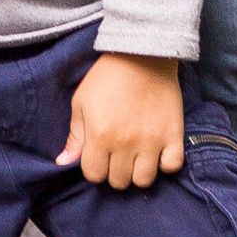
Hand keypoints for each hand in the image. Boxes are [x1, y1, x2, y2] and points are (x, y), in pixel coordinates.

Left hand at [58, 51, 185, 189]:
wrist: (142, 55)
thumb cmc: (107, 77)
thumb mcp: (82, 102)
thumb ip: (75, 136)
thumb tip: (63, 162)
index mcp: (100, 136)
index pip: (94, 175)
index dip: (94, 168)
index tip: (99, 157)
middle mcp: (125, 143)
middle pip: (118, 181)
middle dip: (114, 171)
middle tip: (117, 155)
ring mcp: (152, 141)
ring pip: (144, 180)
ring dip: (138, 172)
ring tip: (137, 157)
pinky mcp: (174, 135)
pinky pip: (172, 166)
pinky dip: (165, 164)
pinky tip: (158, 153)